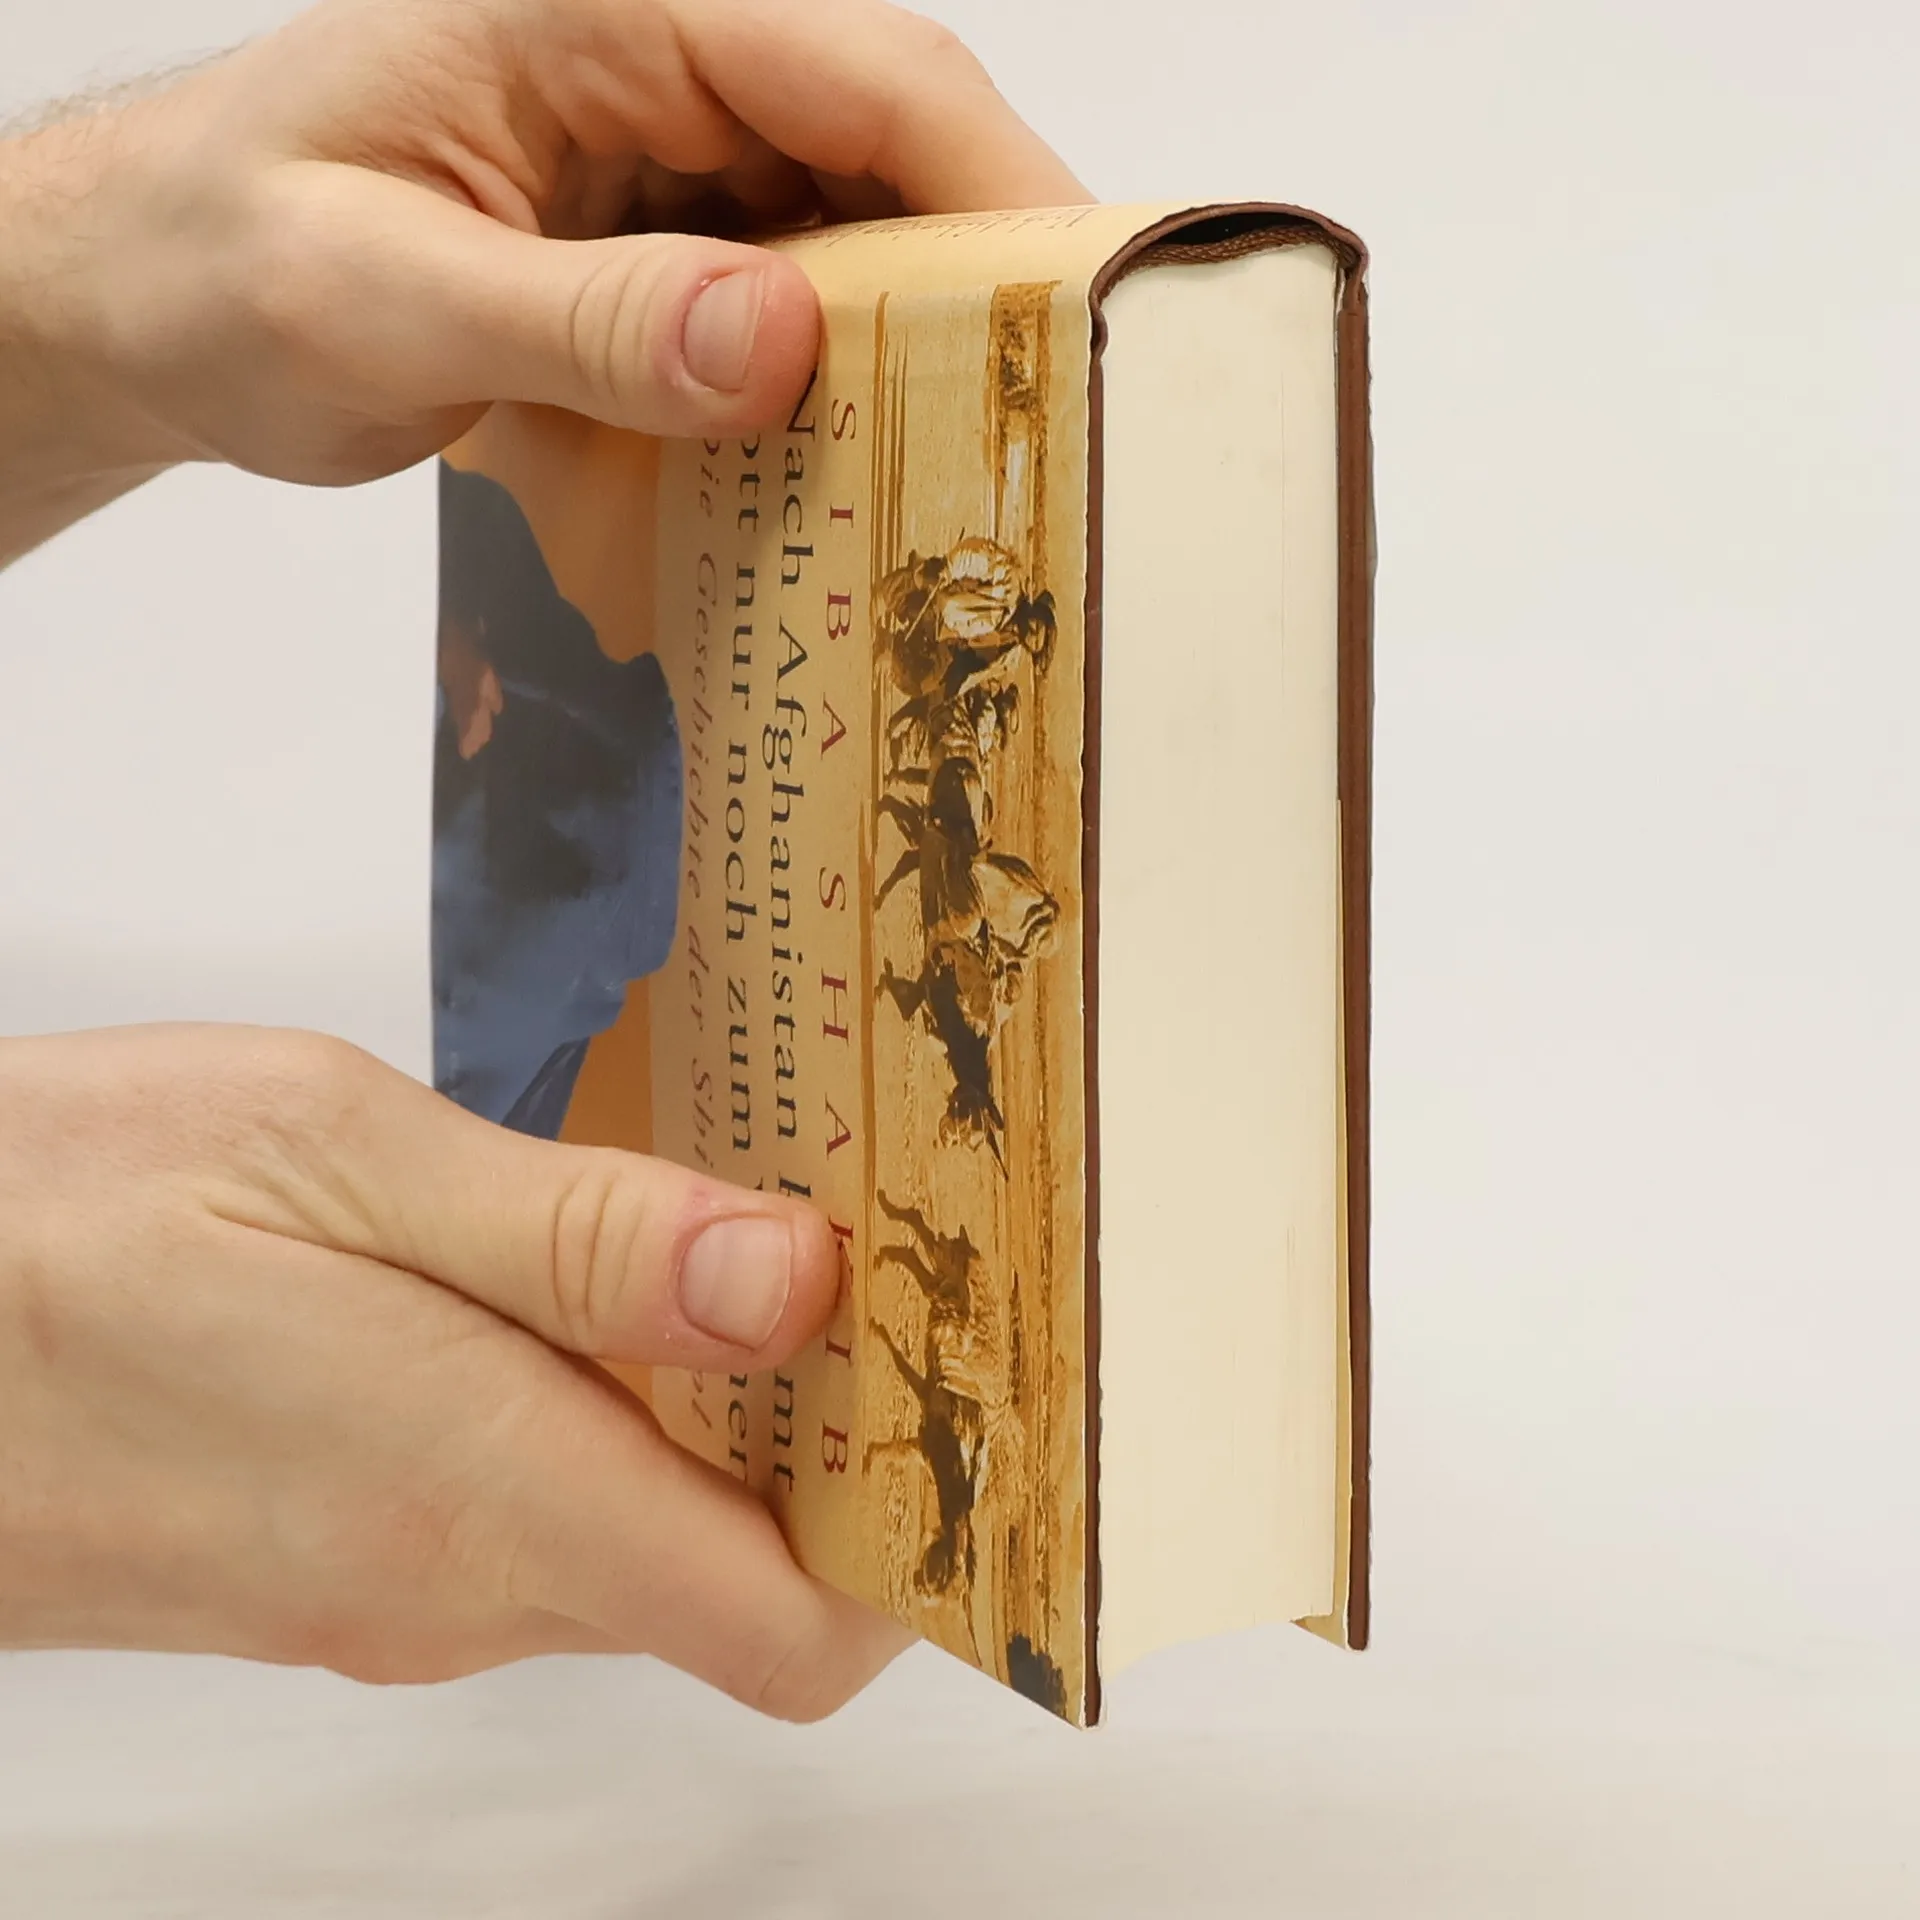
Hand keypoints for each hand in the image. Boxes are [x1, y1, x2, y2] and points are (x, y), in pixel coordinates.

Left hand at [0, 0, 1085, 557]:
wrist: (145, 298)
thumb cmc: (215, 264)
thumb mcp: (376, 297)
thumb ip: (581, 318)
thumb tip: (780, 341)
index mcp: (599, 11)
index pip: (858, 68)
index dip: (996, 184)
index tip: (1084, 316)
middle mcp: (655, 62)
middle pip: (886, 152)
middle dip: (978, 287)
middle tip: (1048, 433)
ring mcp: (662, 155)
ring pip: (852, 234)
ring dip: (910, 352)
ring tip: (970, 474)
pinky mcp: (655, 242)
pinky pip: (788, 301)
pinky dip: (830, 386)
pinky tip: (850, 471)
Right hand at [0, 1024, 908, 1715]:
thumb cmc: (47, 1215)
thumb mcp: (334, 1158)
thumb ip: (583, 1240)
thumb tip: (795, 1284)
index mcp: (485, 1492)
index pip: (796, 1628)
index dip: (918, 1536)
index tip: (969, 1386)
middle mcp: (456, 1583)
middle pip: (744, 1575)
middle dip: (843, 1439)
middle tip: (887, 1253)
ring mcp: (391, 1588)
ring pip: (646, 1540)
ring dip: (728, 1419)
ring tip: (758, 1237)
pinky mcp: (339, 1559)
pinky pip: (539, 1517)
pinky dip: (617, 1424)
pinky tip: (605, 1284)